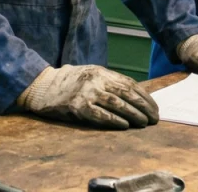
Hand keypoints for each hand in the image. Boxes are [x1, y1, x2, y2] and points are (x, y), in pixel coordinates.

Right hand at [16, 65, 159, 129]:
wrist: (42, 86)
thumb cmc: (69, 83)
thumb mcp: (90, 75)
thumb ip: (108, 83)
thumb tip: (134, 97)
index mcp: (101, 71)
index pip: (129, 84)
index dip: (144, 97)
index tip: (154, 107)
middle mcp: (95, 80)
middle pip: (126, 94)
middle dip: (144, 107)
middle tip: (155, 118)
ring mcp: (85, 93)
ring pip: (117, 104)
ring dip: (133, 115)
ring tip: (144, 123)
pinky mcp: (76, 106)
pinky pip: (100, 115)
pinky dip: (114, 121)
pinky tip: (124, 125)